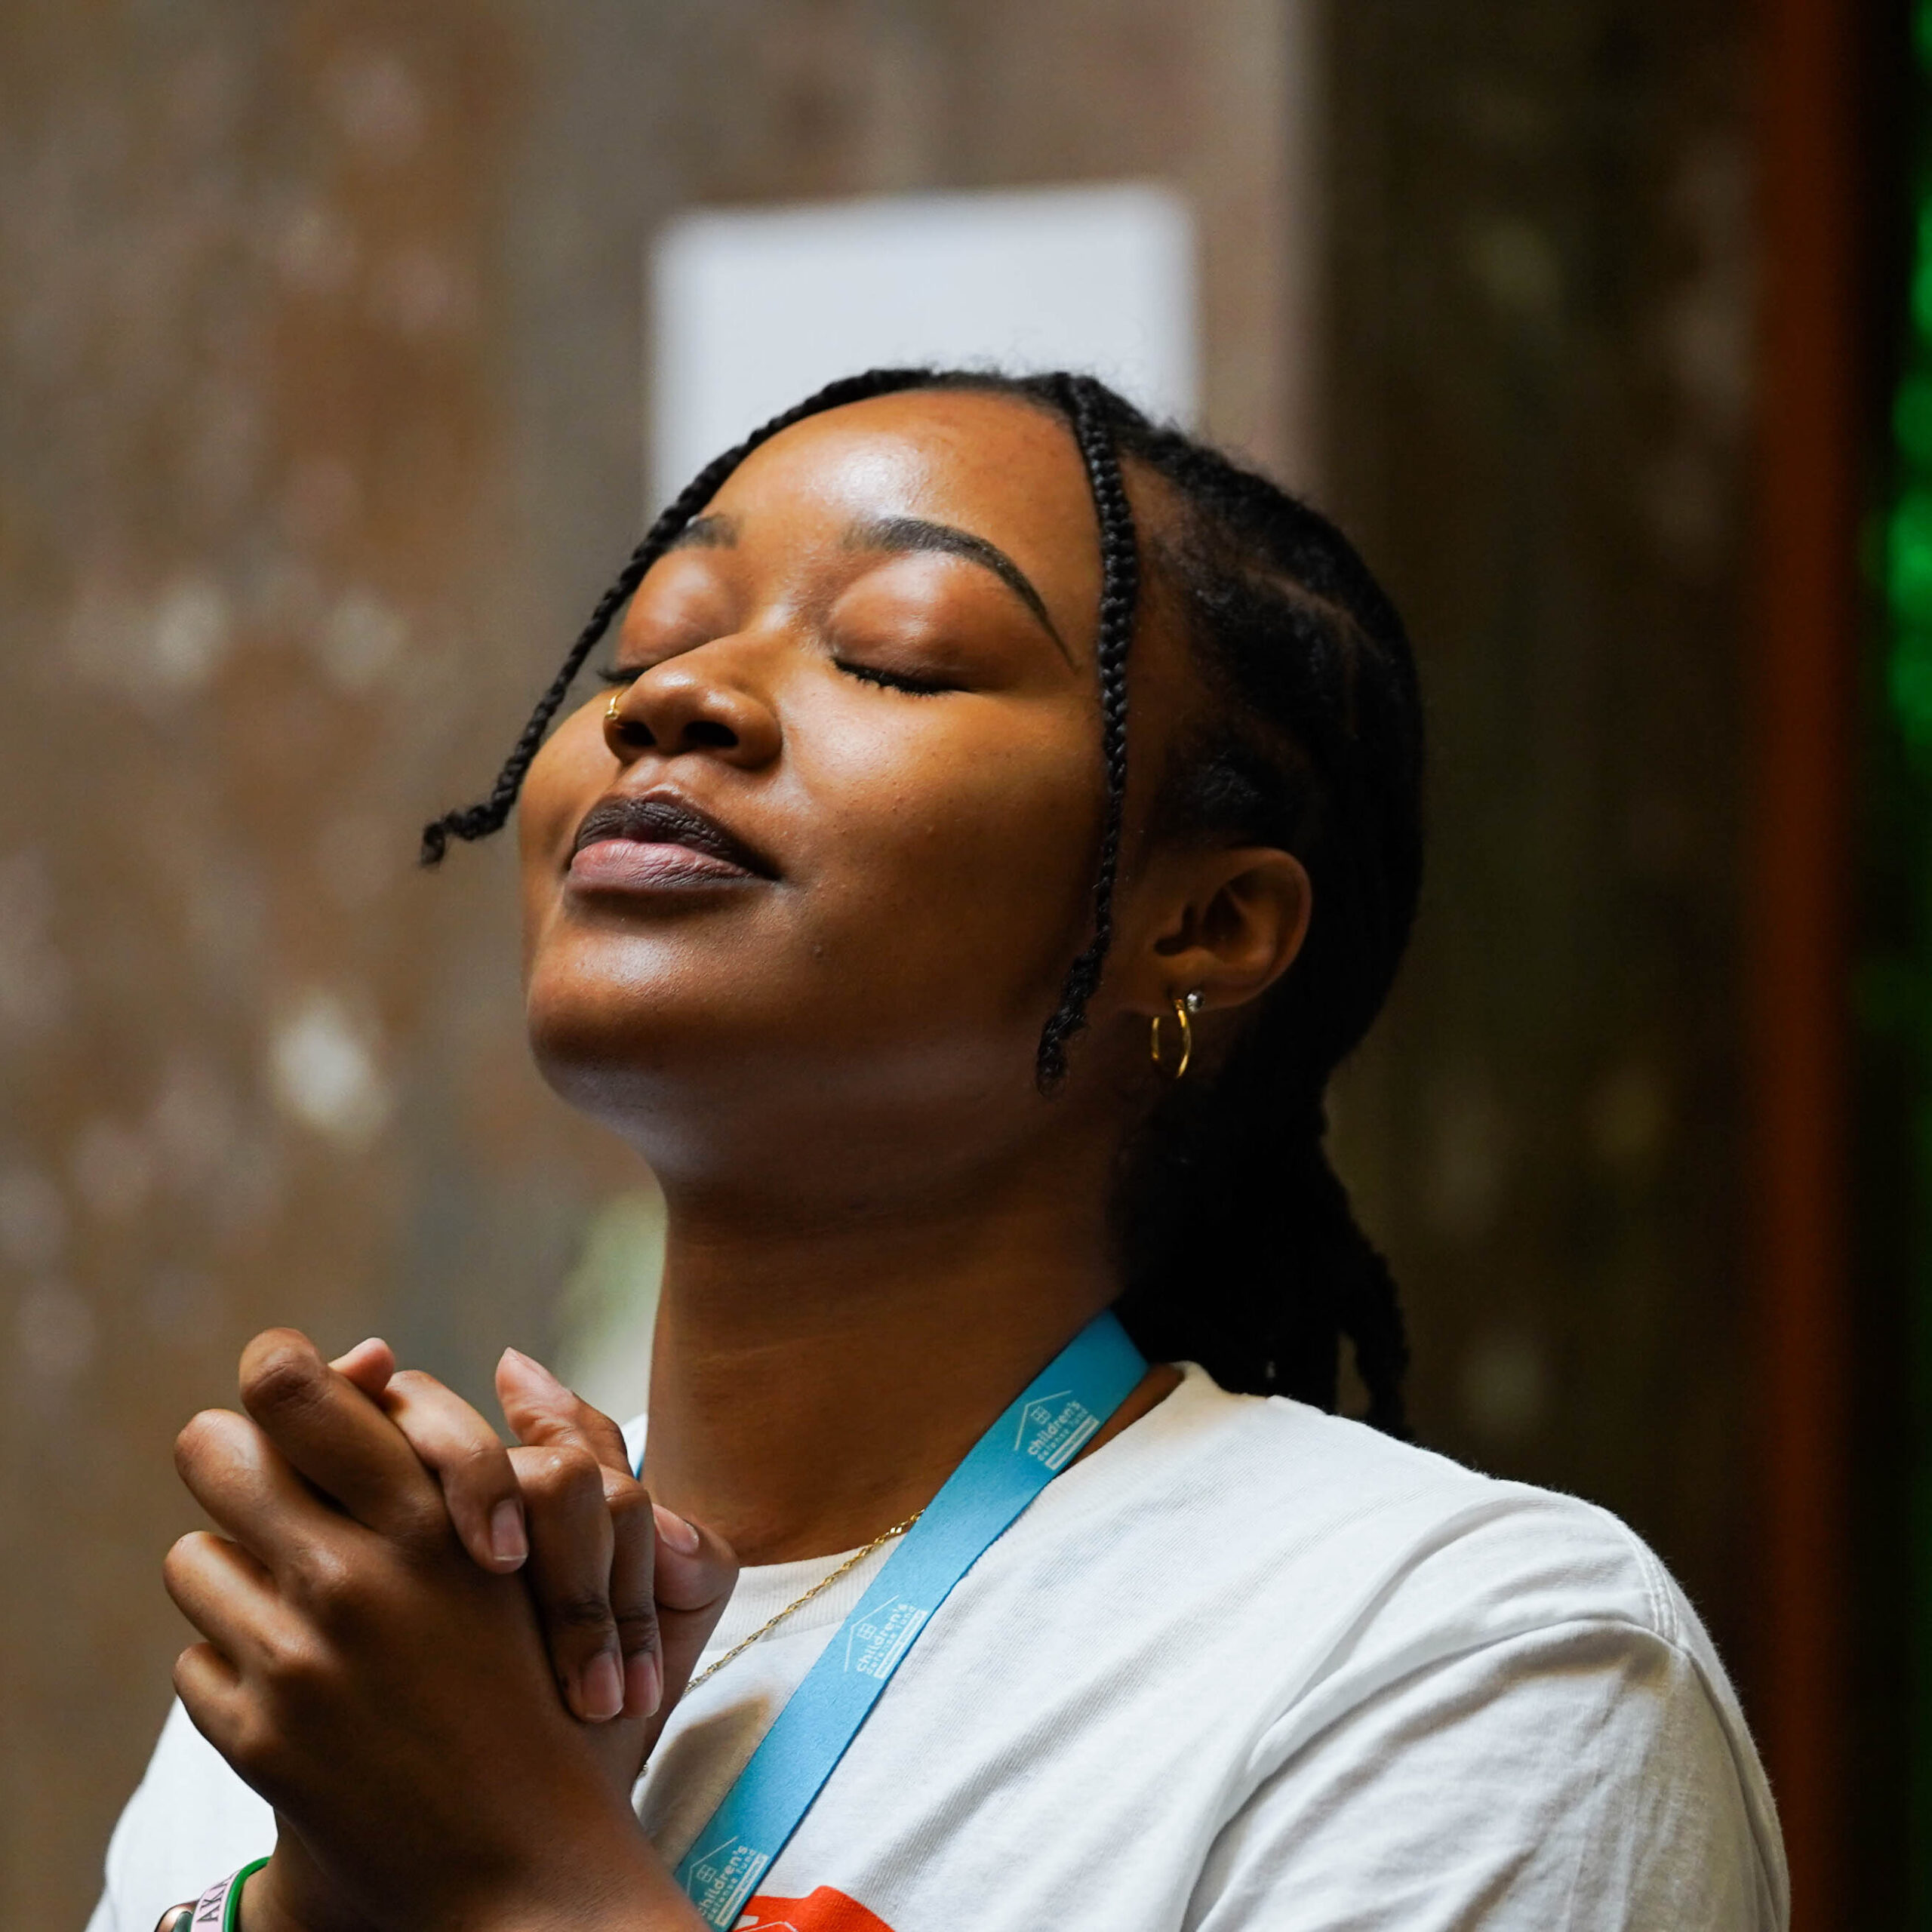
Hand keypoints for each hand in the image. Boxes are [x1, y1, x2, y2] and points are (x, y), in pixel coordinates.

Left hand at [165, 1330, 714, 1931]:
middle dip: (235, 1459)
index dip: (278, 1372)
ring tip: (302, 1606)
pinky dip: (238, 1667)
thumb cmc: (549, 1687)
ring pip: (194, 1558)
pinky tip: (306, 1693)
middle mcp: (355, 1577)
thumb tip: (366, 1351)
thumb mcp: (533, 1548)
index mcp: (432, 1517)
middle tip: (272, 1490)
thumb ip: (450, 1445)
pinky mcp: (257, 1740)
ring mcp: (298, 1662)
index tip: (292, 1395)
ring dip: (239, 1575)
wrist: (530, 1869)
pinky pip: (195, 1661)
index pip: (288, 1386)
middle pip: (211, 1450)